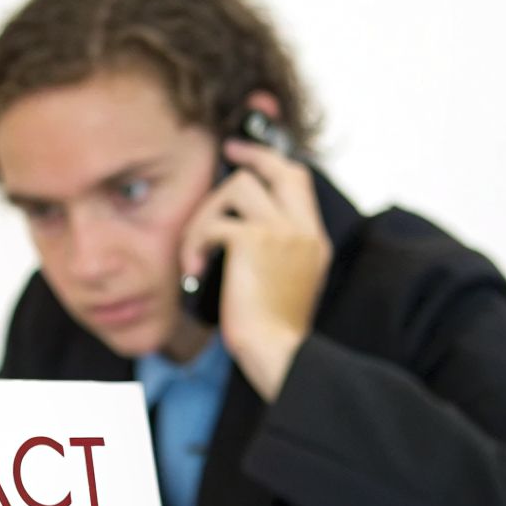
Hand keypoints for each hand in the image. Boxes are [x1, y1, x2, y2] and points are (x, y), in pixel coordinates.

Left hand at [179, 139, 331, 399]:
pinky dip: (193, 245)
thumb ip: (274, 255)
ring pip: (237, 187)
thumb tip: (235, 234)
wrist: (279, 353)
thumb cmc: (273, 333)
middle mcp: (302, 230)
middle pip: (277, 169)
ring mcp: (281, 232)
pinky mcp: (253, 241)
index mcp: (313, 241)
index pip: (297, 181)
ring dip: (206, 214)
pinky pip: (212, 224)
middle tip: (225, 152)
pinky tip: (193, 272)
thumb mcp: (284, 286)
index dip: (270, 161)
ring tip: (196, 251)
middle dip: (250, 154)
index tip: (245, 156)